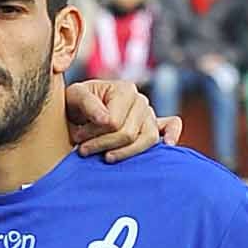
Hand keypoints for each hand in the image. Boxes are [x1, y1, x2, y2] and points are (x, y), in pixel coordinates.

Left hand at [59, 75, 180, 159]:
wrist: (77, 109)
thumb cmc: (75, 102)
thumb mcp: (74, 96)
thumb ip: (88, 104)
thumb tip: (107, 120)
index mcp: (124, 90)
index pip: (115, 122)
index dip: (94, 135)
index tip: (78, 139)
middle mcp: (141, 100)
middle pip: (129, 133)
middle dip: (103, 145)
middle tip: (83, 150)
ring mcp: (149, 113)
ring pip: (148, 138)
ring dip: (126, 152)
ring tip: (106, 158)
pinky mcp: (154, 124)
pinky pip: (172, 126)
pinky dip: (172, 134)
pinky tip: (168, 145)